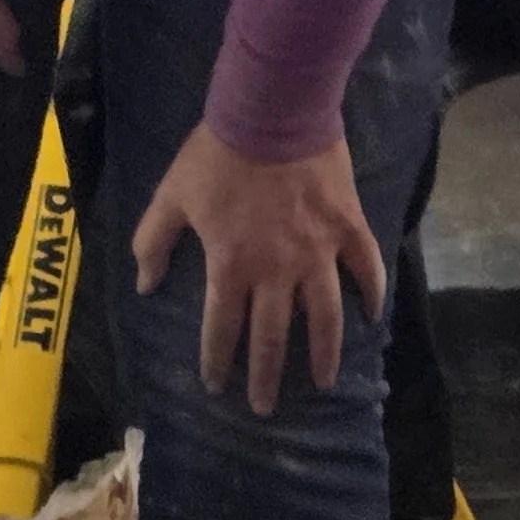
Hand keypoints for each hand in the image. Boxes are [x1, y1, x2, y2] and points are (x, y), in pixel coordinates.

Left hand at [132, 122, 387, 415]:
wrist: (272, 112)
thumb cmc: (216, 155)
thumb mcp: (171, 196)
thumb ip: (153, 242)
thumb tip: (146, 284)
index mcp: (232, 265)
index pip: (222, 328)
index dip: (217, 360)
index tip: (216, 386)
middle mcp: (277, 270)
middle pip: (273, 336)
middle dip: (266, 376)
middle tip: (266, 408)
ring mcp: (318, 252)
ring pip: (325, 316)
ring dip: (324, 353)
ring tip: (326, 381)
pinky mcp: (348, 228)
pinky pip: (366, 268)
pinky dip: (372, 293)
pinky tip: (373, 316)